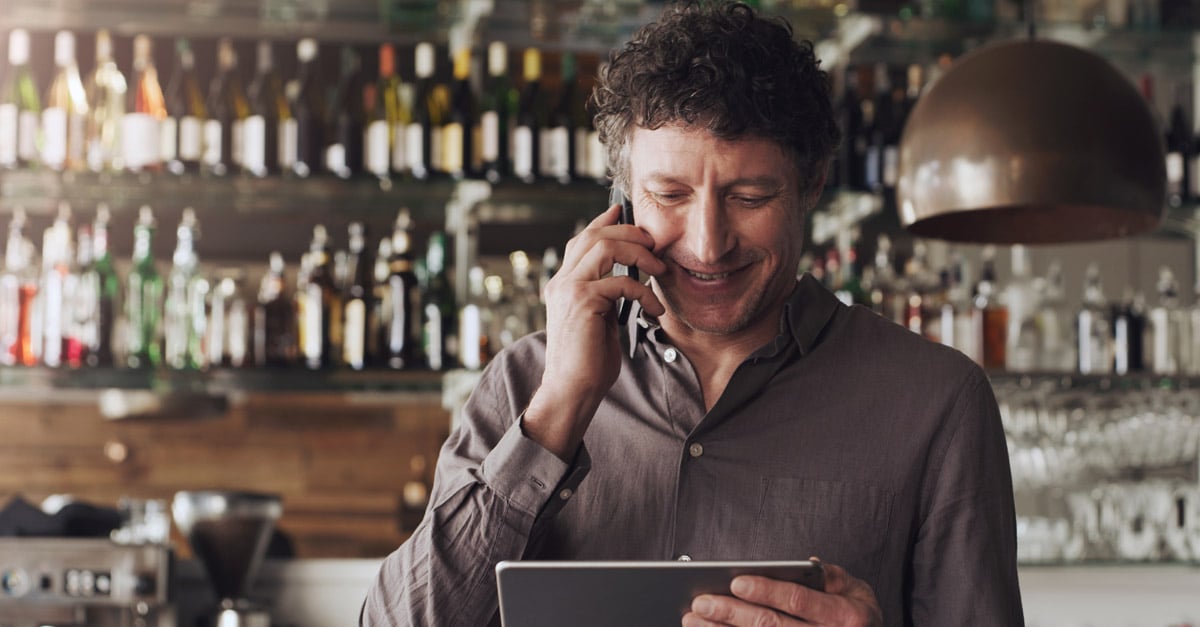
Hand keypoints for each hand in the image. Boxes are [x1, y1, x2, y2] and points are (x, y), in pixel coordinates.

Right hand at [523, 203, 666, 459]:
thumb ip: (606, 295)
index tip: (624, 213)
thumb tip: (629, 277)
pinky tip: (654, 308)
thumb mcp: (599, 319)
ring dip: (638, 253)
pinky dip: (644, 292)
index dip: (603, 222)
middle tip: (654, 243)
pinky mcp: (582, 301)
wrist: (572, 389)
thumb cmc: (588, 361)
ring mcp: (569, 289)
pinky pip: (621, 282)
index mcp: (563, 284)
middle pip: (593, 235)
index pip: (581, 240)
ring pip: (604, 247)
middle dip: (629, 232)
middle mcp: (562, 281)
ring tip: (659, 267)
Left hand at [682, 560, 881, 626]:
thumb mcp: (856, 590)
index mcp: (846, 616)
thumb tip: (802, 564)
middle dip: (732, 614)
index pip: (798, 600)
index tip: (735, 581)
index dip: (766, 590)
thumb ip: (829, 576)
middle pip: (772, 626)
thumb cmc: (859, 617)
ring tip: (694, 621)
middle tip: (701, 602)